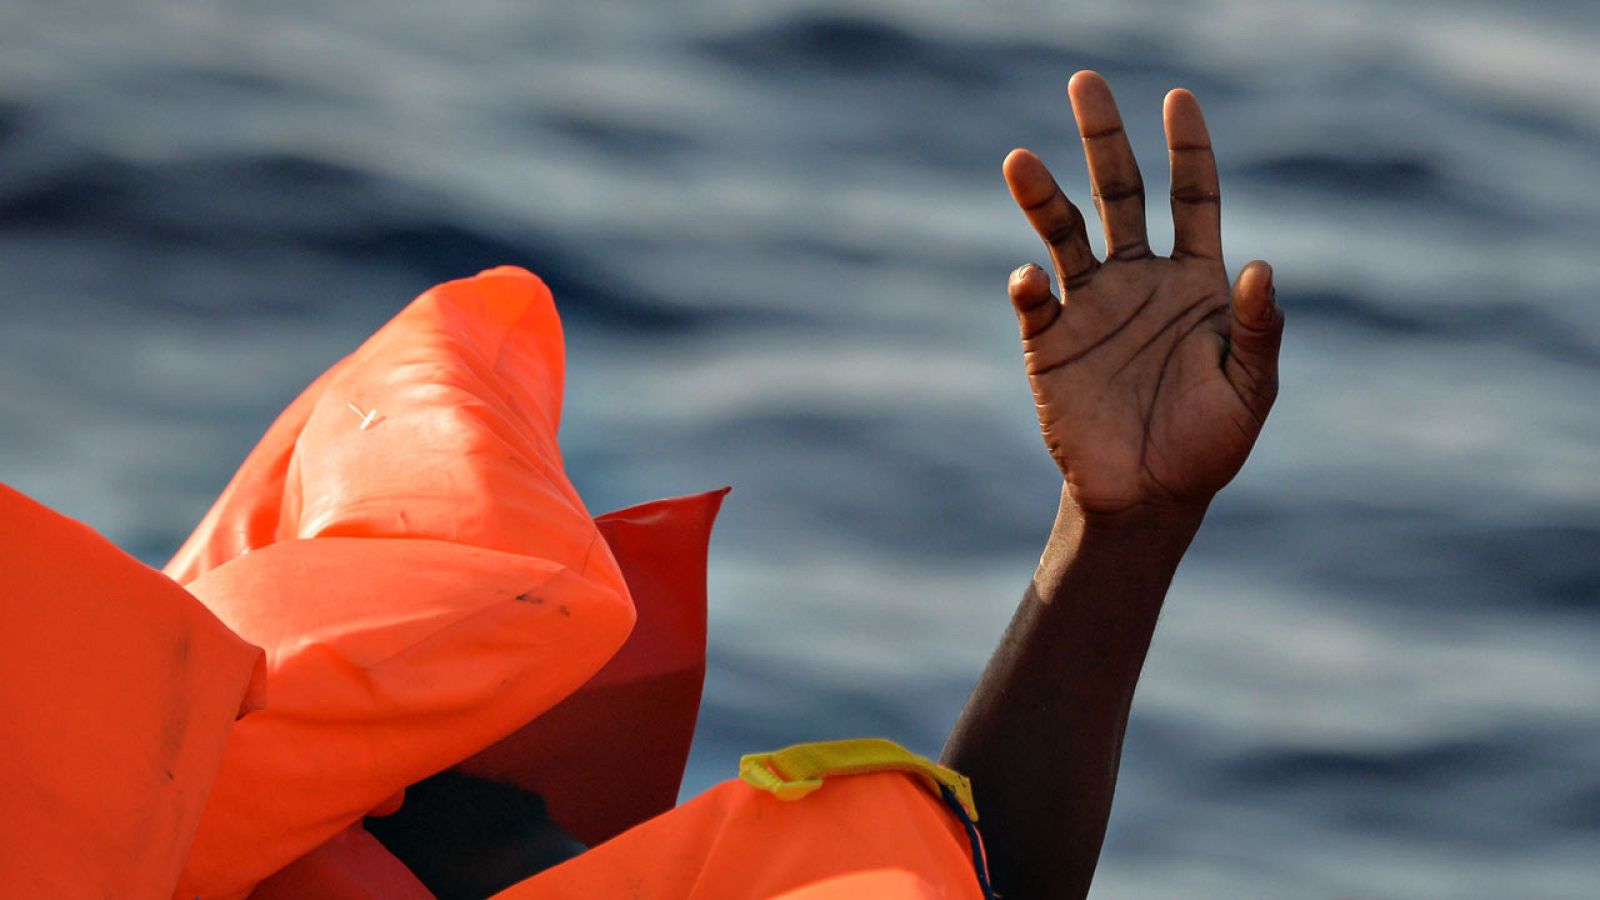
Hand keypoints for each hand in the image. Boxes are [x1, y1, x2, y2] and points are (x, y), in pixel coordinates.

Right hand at [1004, 71, 1281, 519]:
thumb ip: (1258, 330)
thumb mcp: (1250, 391)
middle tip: (1085, 83)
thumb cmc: (1208, 446)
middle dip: (1103, 138)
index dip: (1188, 150)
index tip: (1179, 99)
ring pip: (1064, 235)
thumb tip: (1261, 266)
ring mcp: (1091, 309)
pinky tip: (1029, 279)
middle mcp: (1139, 281)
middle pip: (1119, 194)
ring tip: (1019, 160)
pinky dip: (1028, 287)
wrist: (1147, 500)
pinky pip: (1034, 304)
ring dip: (1043, 198)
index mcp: (1194, 283)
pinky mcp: (1049, 345)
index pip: (1192, 199)